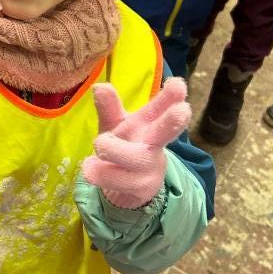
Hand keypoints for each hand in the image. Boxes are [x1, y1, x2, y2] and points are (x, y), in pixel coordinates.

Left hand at [82, 78, 190, 208]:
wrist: (126, 183)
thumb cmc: (124, 144)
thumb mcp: (116, 124)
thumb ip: (110, 108)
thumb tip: (100, 87)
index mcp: (150, 124)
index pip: (163, 108)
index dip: (171, 96)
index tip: (177, 84)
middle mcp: (155, 144)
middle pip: (165, 132)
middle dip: (172, 122)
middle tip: (182, 111)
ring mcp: (150, 168)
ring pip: (136, 158)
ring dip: (116, 150)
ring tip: (99, 143)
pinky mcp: (140, 189)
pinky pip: (119, 180)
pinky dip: (101, 173)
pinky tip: (89, 168)